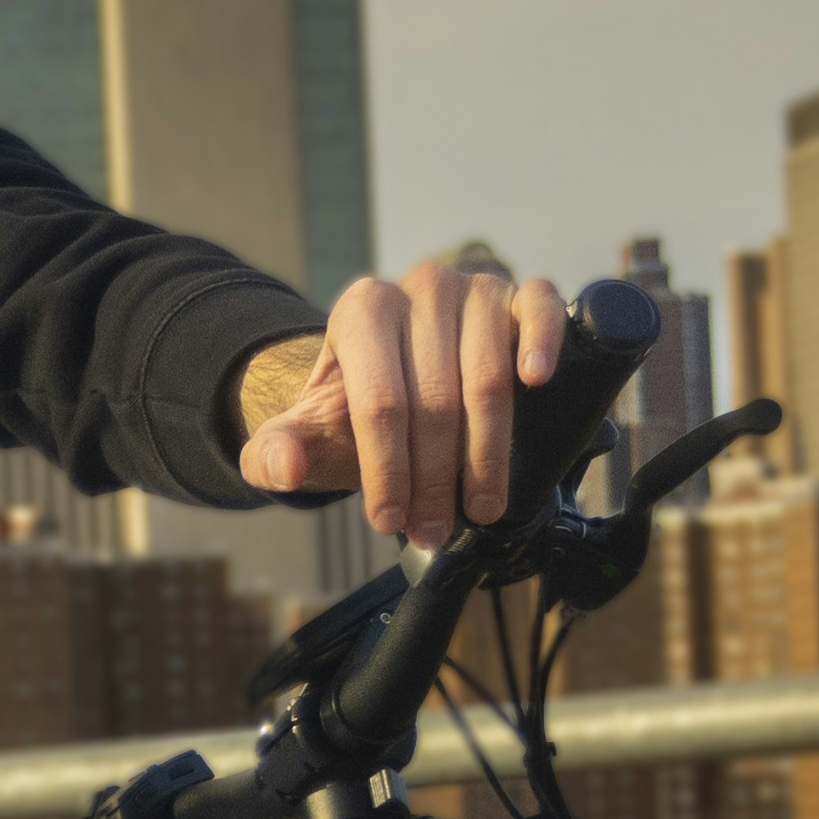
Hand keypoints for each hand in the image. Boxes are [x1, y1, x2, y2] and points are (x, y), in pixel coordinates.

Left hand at [231, 255, 578, 553]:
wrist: (391, 372)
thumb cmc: (351, 409)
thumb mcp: (304, 432)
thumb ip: (275, 453)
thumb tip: (285, 467)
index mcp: (362, 310)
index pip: (380, 402)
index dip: (387, 470)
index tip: (390, 522)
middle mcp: (420, 288)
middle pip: (436, 399)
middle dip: (434, 478)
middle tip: (433, 531)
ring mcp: (474, 288)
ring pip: (488, 378)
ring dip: (487, 454)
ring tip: (479, 508)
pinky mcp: (520, 295)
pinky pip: (540, 308)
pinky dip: (543, 341)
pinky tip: (537, 381)